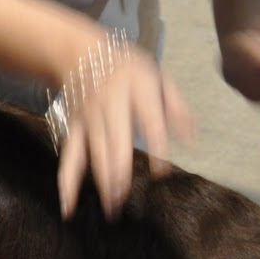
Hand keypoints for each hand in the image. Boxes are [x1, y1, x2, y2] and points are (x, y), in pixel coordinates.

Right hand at [54, 44, 191, 220]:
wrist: (80, 51)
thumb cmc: (128, 68)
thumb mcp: (158, 76)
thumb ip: (177, 108)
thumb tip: (192, 142)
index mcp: (137, 89)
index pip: (148, 120)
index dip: (155, 146)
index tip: (161, 172)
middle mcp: (110, 104)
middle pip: (114, 140)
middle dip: (117, 169)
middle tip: (123, 196)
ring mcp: (89, 118)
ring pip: (93, 152)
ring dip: (100, 180)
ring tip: (111, 206)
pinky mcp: (74, 128)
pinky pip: (70, 157)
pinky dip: (67, 183)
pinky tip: (69, 207)